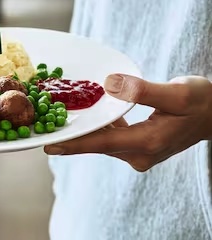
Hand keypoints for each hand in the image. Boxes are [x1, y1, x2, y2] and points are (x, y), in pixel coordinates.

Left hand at [43, 74, 211, 171]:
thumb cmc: (203, 101)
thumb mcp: (178, 92)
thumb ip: (143, 90)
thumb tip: (110, 84)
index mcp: (149, 142)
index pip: (102, 143)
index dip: (74, 144)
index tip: (48, 146)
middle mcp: (140, 154)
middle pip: (98, 144)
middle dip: (72, 137)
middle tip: (44, 128)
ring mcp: (140, 155)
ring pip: (103, 142)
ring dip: (84, 132)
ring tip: (59, 121)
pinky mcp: (139, 150)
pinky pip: (111, 139)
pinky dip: (99, 129)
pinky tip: (89, 117)